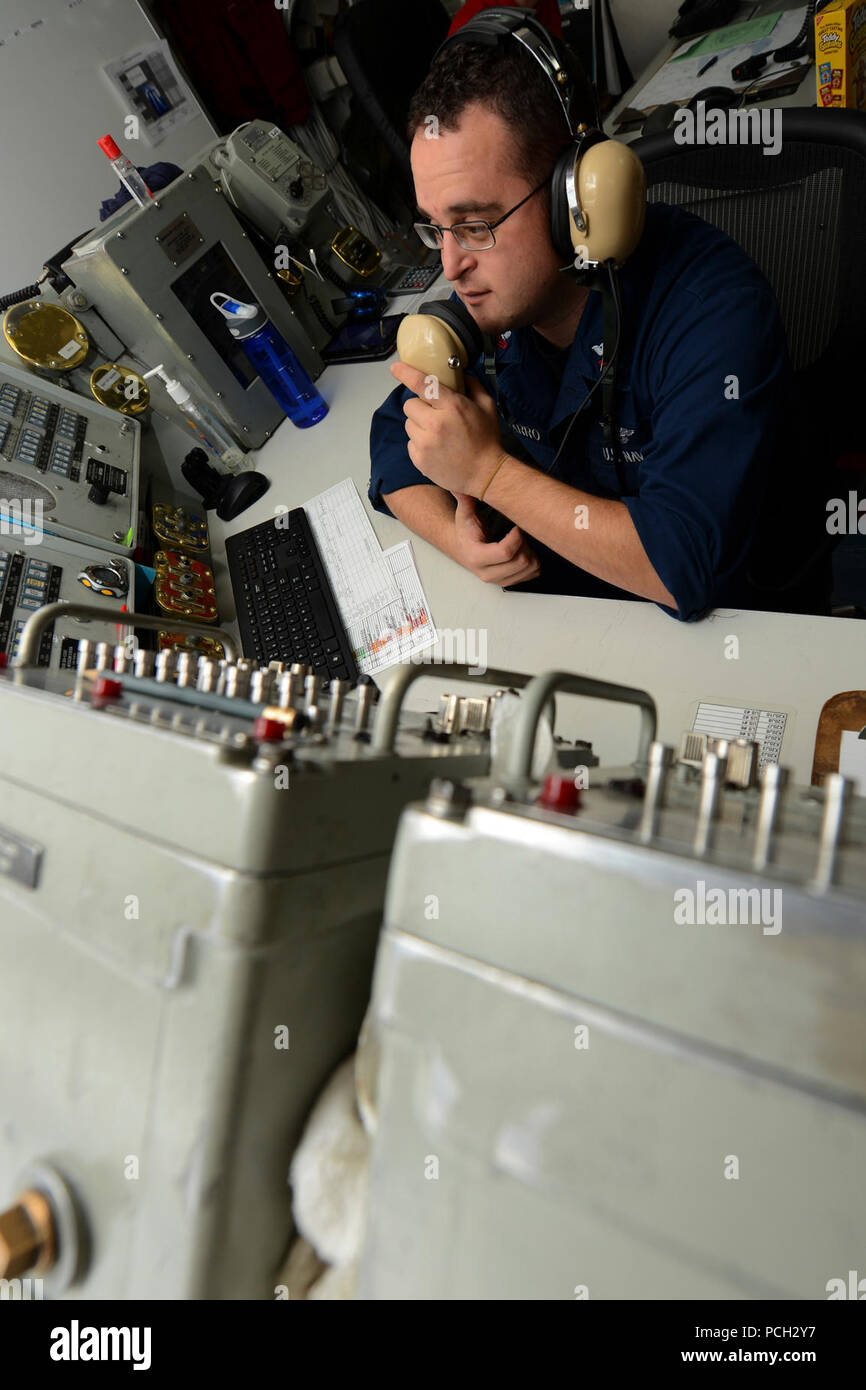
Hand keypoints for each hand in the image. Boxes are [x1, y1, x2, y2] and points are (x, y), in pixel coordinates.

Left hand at [390, 360, 502, 496]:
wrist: (486, 474)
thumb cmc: (487, 439)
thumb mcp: (487, 406)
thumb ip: (473, 386)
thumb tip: (459, 374)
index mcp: (452, 407)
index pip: (422, 384)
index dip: (406, 373)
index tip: (395, 367)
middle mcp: (435, 424)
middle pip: (409, 405)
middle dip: (420, 408)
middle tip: (435, 416)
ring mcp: (425, 444)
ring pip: (408, 424)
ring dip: (419, 426)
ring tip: (437, 434)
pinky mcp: (419, 460)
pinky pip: (410, 443)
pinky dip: (420, 443)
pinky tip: (436, 448)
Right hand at [451, 494, 540, 586]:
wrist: (465, 549)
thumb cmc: (467, 531)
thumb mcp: (464, 514)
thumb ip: (464, 499)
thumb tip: (459, 486)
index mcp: (476, 557)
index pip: (506, 552)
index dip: (517, 537)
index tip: (517, 527)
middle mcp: (487, 573)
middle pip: (521, 561)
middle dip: (525, 543)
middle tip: (519, 532)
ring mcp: (500, 580)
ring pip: (530, 568)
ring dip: (531, 552)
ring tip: (520, 541)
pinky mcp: (510, 582)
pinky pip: (533, 574)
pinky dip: (533, 561)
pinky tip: (523, 550)